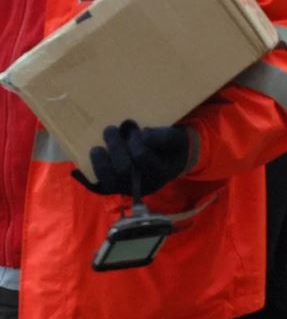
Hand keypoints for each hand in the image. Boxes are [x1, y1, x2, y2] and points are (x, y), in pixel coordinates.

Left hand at [71, 120, 189, 196]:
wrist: (171, 160)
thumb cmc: (172, 147)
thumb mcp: (175, 137)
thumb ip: (162, 137)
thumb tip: (143, 134)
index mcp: (159, 172)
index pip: (141, 156)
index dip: (135, 140)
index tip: (137, 129)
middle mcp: (142, 185)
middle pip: (122, 170)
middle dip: (113, 147)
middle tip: (110, 129)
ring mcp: (127, 189)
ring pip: (108, 181)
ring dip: (99, 161)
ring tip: (97, 147)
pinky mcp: (116, 188)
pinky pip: (98, 186)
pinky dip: (88, 177)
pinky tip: (79, 168)